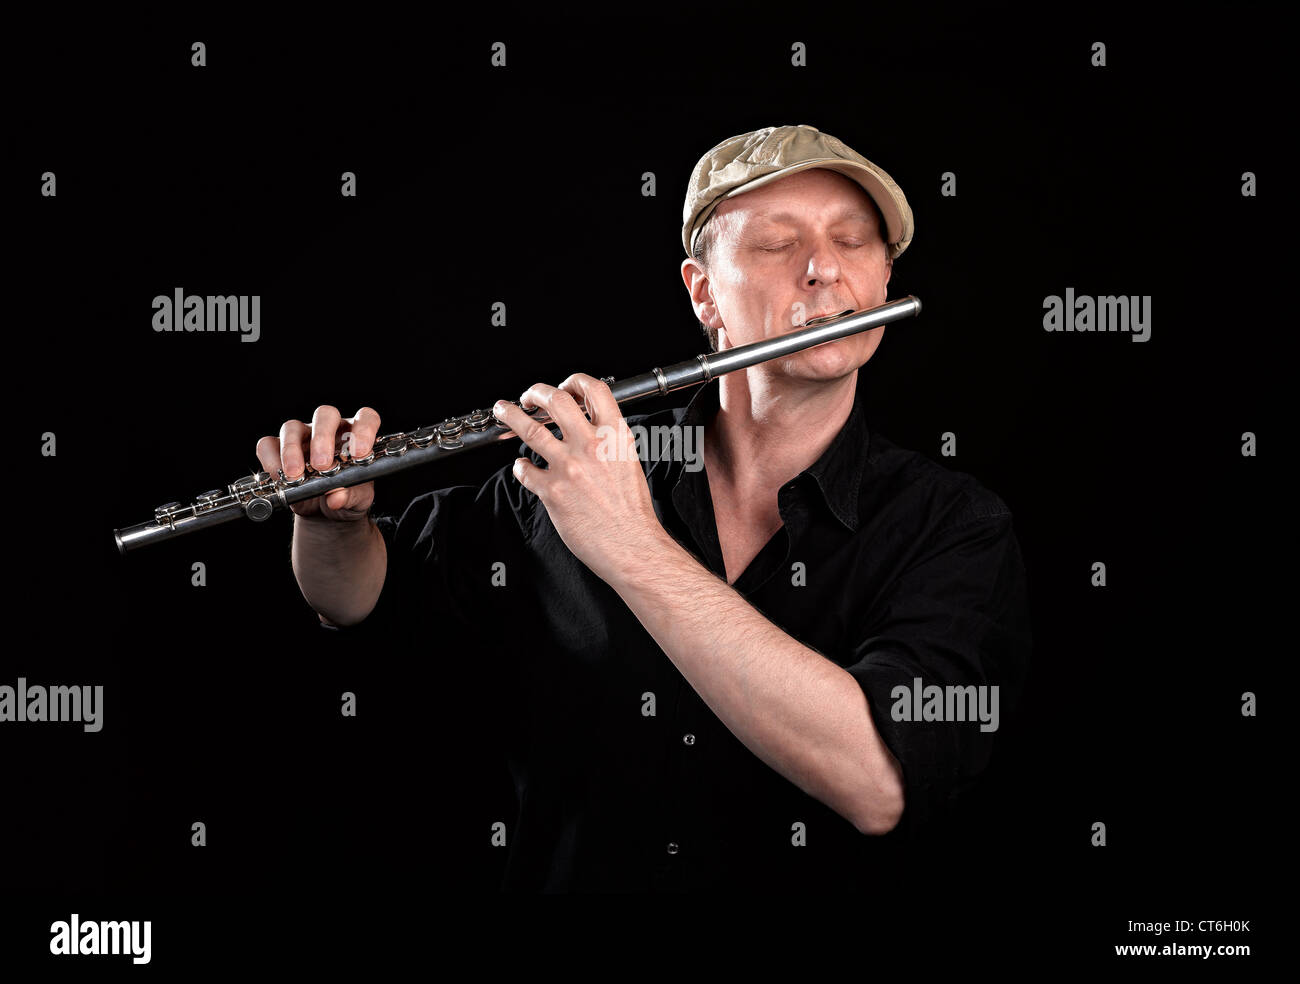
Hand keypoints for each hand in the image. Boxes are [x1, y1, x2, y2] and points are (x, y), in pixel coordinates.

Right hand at [255, 405, 382, 521]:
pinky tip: (279, 477)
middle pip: (325, 415)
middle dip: (322, 438)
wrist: (326, 512)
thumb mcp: (357, 500)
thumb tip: (336, 497)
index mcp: (356, 435)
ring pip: (292, 427)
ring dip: (291, 450)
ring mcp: (302, 436)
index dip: (364, 431)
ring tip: (295, 475)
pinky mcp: (278, 448)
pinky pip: (268, 445)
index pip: (366, 418)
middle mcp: (330, 429)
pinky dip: (271, 460)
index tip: (359, 453)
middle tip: (322, 465)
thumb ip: (351, 496)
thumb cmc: (347, 496)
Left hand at [494, 374, 669, 585]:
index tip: (563, 386)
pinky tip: (522, 467)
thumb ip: (608, 440)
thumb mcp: (628, 462)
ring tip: (502, 411)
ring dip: (510, 415)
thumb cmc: (631, 511)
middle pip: (555, 400)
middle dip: (535, 392)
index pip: (593, 389)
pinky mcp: (552, 491)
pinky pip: (524, 469)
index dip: (573, 381)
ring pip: (529, 429)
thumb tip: (587, 425)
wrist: (631, 546)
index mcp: (615, 436)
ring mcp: (569, 467)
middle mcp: (591, 446)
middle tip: (527, 397)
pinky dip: (519, 466)